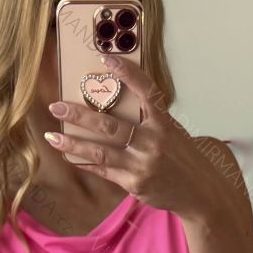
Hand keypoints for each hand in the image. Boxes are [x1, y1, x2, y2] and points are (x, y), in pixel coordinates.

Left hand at [44, 55, 230, 223]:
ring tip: (52, 137)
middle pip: (110, 124)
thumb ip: (149, 121)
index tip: (106, 59)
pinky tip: (69, 156)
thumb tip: (114, 107)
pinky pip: (104, 171)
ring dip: (73, 144)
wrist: (200, 193)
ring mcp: (142, 164)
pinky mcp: (135, 184)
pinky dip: (85, 163)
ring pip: (100, 151)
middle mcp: (153, 141)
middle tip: (56, 106)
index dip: (126, 74)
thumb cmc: (183, 160)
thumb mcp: (173, 133)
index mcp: (164, 123)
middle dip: (79, 115)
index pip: (145, 91)